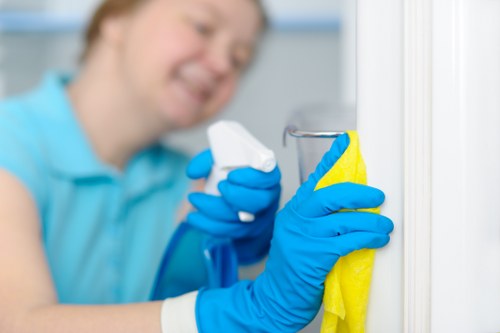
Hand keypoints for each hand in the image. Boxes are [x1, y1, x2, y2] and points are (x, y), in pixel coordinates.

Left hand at [186, 149, 280, 263]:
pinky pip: (228, 231)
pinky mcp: (246, 231)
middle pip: (259, 202)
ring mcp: (259, 217)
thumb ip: (208, 161)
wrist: (232, 192)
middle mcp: (268, 198)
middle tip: (219, 187)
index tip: (231, 176)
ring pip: (241, 219)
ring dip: (214, 210)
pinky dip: (208, 224)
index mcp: (267, 176)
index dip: (251, 178)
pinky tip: (194, 217)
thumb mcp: (221, 160)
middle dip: (236, 195)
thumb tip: (193, 172)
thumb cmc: (231, 174)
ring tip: (195, 199)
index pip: (267, 178)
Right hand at [195, 134, 393, 331]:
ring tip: (385, 225)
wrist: (277, 296)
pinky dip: (367, 239)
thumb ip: (321, 218)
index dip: (333, 159)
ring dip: (370, 222)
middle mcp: (295, 219)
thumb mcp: (302, 235)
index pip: (315, 178)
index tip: (348, 142)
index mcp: (294, 210)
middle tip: (378, 197)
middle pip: (327, 194)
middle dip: (357, 193)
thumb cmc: (294, 266)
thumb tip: (355, 206)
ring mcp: (302, 237)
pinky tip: (378, 240)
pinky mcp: (312, 256)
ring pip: (342, 220)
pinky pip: (346, 242)